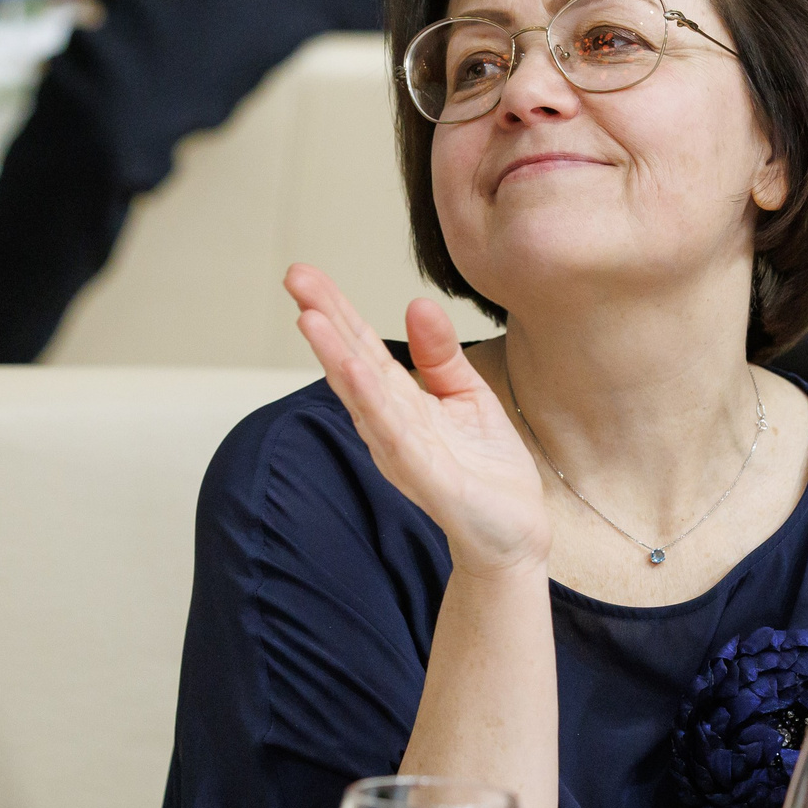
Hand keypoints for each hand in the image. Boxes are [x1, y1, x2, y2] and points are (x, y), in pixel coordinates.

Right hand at [285, 265, 549, 581]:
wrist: (514, 532)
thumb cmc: (486, 468)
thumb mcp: (466, 396)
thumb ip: (441, 354)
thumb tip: (417, 303)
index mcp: (399, 402)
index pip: (362, 347)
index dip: (337, 310)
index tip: (306, 275)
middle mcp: (389, 424)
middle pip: (351, 363)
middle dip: (324, 320)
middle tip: (293, 276)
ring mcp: (402, 451)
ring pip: (362, 396)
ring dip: (335, 356)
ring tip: (309, 317)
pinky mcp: (424, 477)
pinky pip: (393, 433)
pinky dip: (371, 402)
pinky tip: (352, 371)